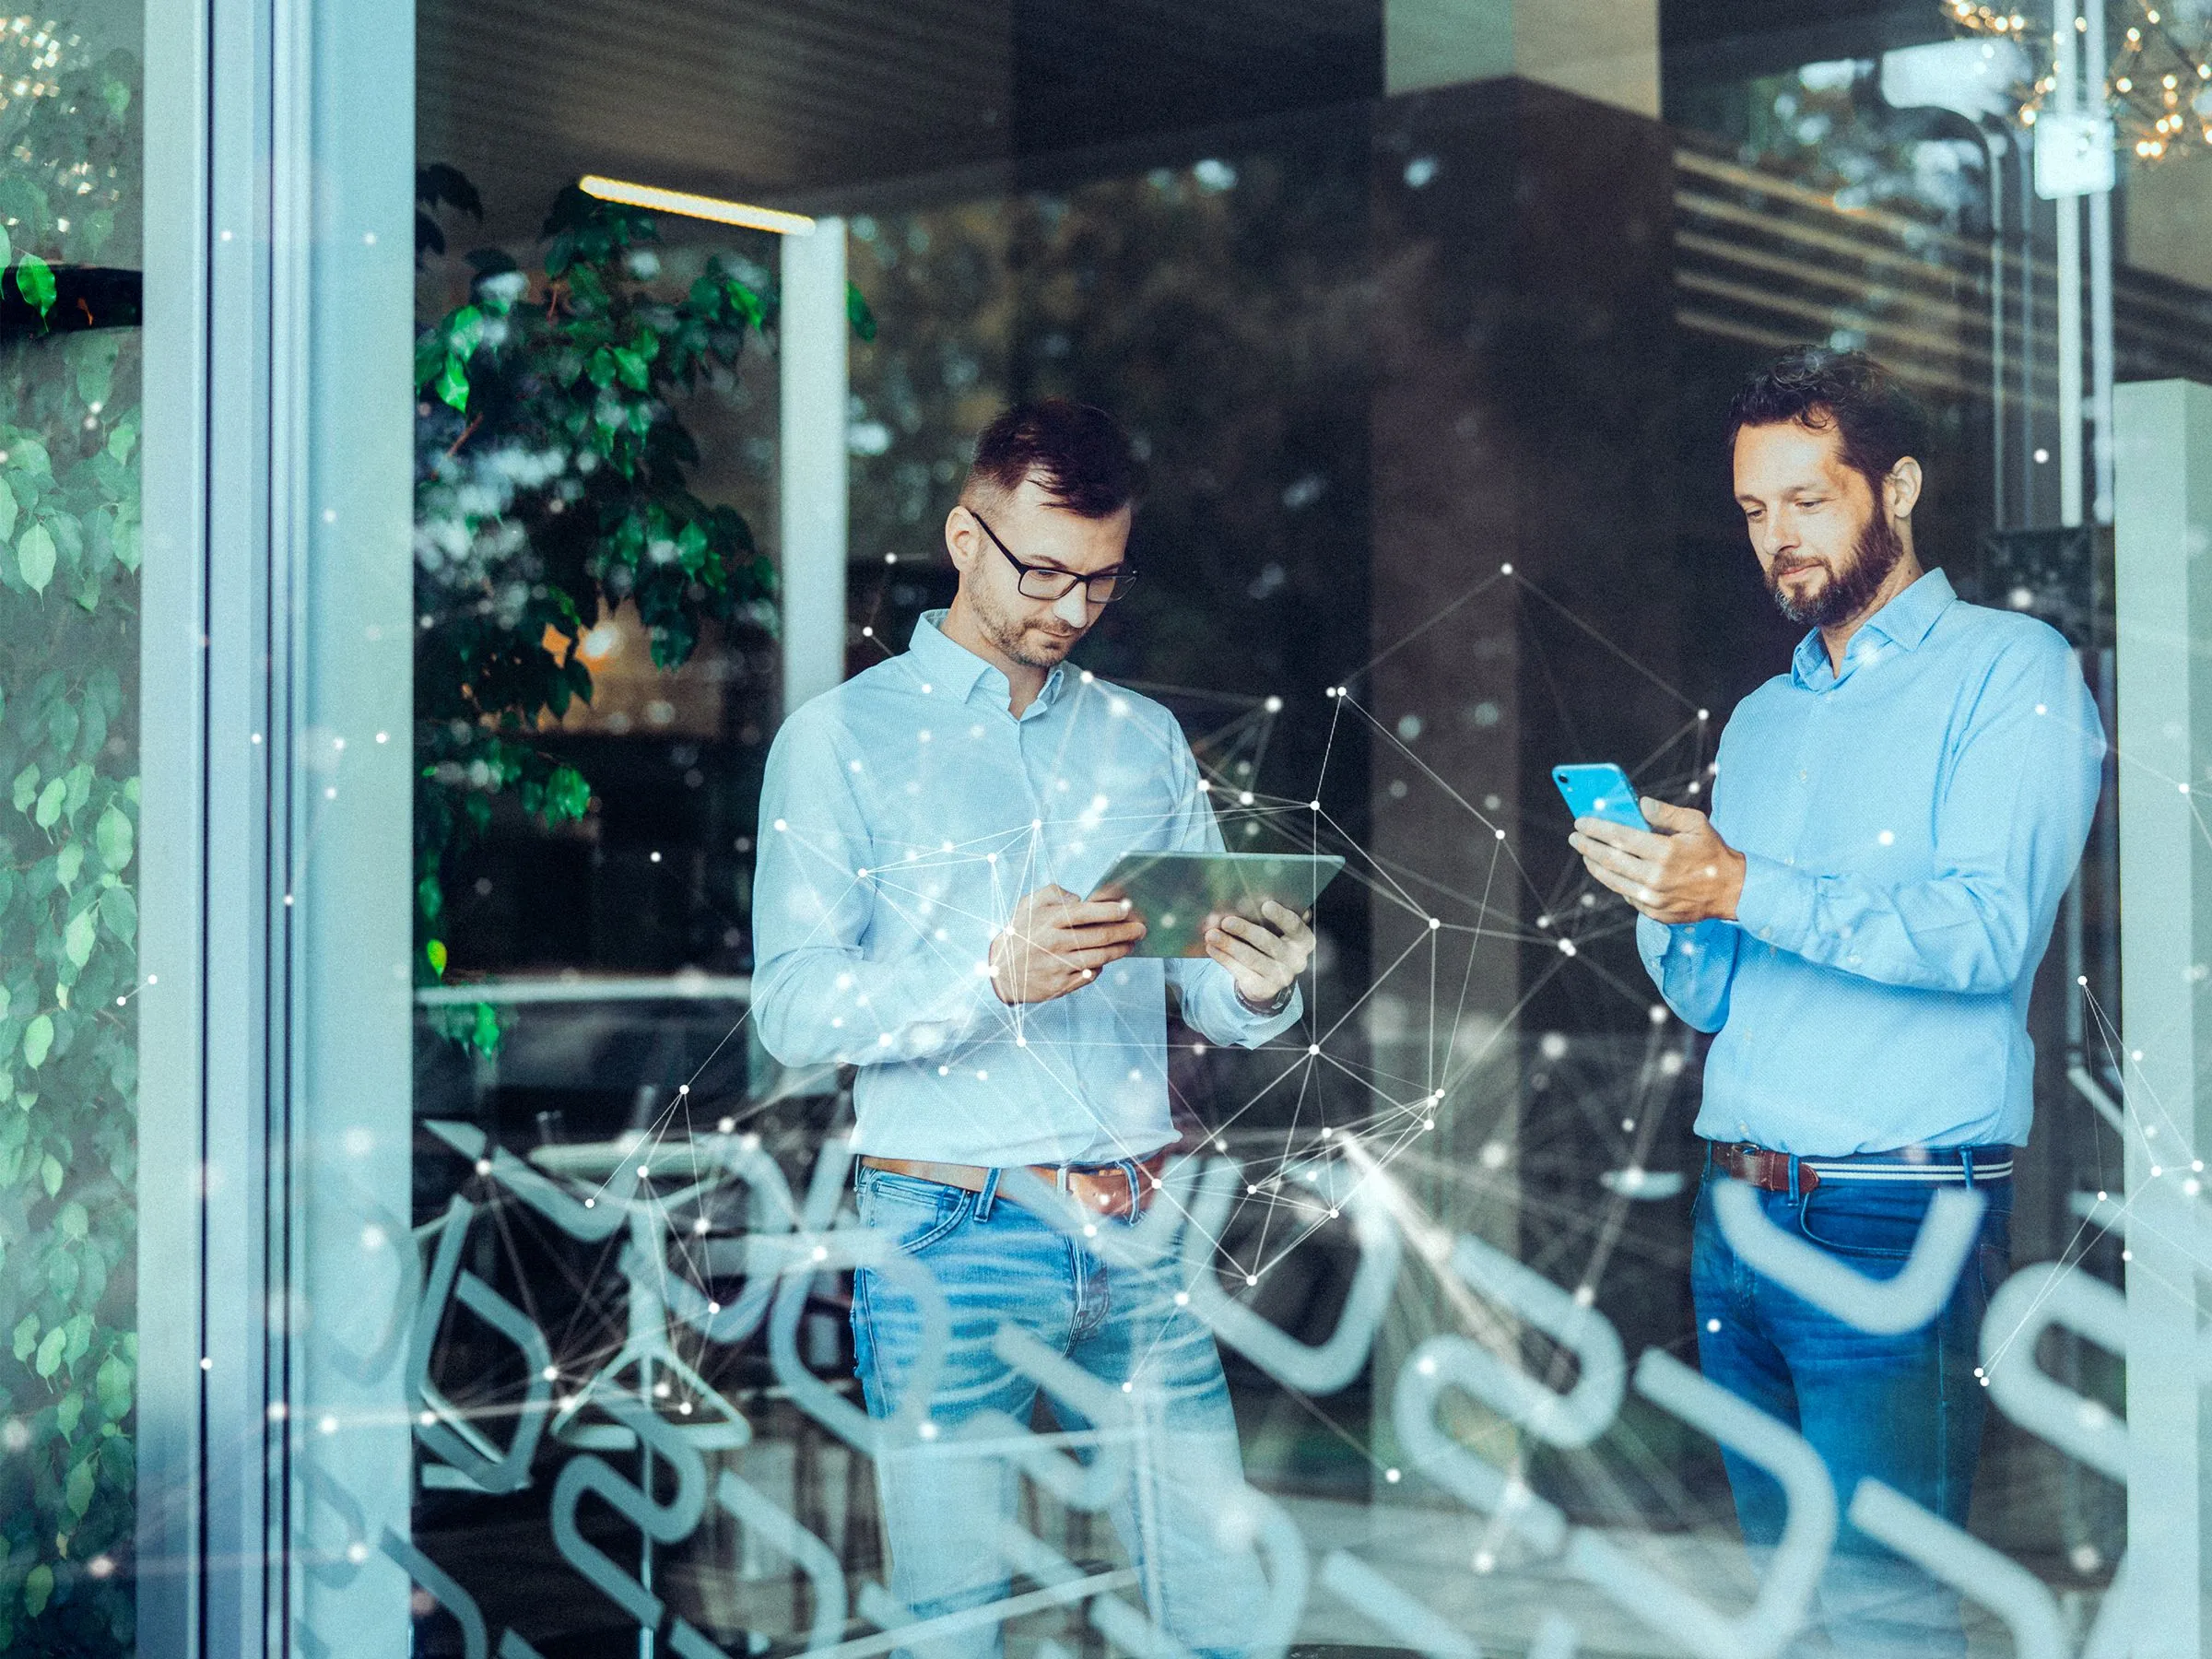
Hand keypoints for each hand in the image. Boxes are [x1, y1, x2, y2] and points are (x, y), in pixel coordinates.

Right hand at [990, 884, 1146, 1003]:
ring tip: (1131, 944)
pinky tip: (1106, 959)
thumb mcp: (1030, 904)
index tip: (1128, 909)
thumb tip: (1082, 897)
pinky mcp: (1060, 985)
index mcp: (1050, 920)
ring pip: (1100, 957)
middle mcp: (1056, 943)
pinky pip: (1089, 975)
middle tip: (1141, 929)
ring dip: (1120, 950)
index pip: (1087, 912)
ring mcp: (1058, 966)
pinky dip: (1101, 967)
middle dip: (1126, 931)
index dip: (1111, 910)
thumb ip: (1056, 893)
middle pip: (1100, 936)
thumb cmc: (1020, 931)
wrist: (1000, 970)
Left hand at [1205, 899, 1313, 1010]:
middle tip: (1226, 921)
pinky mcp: (1264, 988)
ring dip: (1229, 945)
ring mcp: (1281, 977)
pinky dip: (1224, 958)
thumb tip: (1231, 909)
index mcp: (1303, 940)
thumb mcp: (1275, 930)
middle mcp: (1296, 960)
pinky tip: (1212, 948)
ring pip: (1251, 958)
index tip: (1265, 905)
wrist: (1269, 977)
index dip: (1281, 916)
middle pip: (1269, 943)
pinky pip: (1240, 971)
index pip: (1295, 926)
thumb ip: (1262, 919)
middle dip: (1246, 931)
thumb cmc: (1271, 942)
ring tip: (1211, 935)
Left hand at [1571, 798, 1745, 924]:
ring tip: (1586, 853)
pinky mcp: (1655, 912)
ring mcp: (1654, 898)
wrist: (1732, 890)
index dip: (1596, 828)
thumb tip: (1640, 803)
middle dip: (1588, 846)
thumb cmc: (1713, 852)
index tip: (1581, 822)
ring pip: (1614, 881)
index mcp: (1666, 852)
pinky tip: (1609, 871)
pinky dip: (1616, 882)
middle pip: (1610, 860)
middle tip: (1575, 837)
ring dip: (1595, 865)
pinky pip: (1628, 895)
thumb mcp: (1696, 824)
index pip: (1620, 837)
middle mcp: (1656, 877)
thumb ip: (1666, 812)